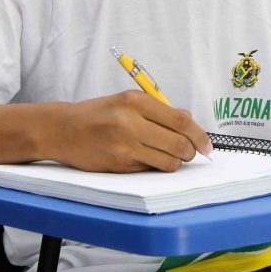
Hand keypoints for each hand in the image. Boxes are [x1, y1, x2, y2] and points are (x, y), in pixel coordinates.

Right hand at [54, 91, 212, 172]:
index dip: (199, 135)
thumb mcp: (127, 102)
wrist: (63, 129)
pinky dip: (155, 167)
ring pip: (168, 162)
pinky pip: (150, 170)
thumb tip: (190, 123)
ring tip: (166, 156)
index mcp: (136, 101)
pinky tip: (145, 159)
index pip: (181, 120)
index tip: (206, 145)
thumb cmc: (98, 114)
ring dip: (174, 162)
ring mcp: (124, 145)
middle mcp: (131, 122)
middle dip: (190, 152)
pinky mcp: (119, 164)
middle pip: (179, 144)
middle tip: (189, 153)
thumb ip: (158, 110)